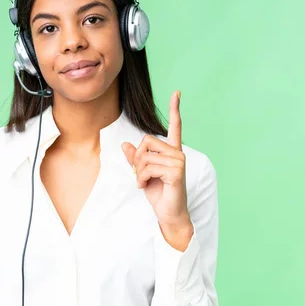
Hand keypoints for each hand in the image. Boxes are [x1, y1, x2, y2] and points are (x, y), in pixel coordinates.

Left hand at [121, 90, 192, 249]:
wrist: (168, 213)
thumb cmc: (158, 193)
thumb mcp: (142, 173)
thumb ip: (135, 158)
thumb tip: (125, 144)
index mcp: (172, 150)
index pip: (175, 126)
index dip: (175, 109)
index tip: (177, 92)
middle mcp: (177, 153)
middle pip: (146, 141)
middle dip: (137, 159)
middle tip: (141, 174)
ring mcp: (179, 161)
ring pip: (145, 157)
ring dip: (139, 173)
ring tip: (145, 183)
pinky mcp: (176, 172)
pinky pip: (148, 168)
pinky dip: (142, 179)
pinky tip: (147, 186)